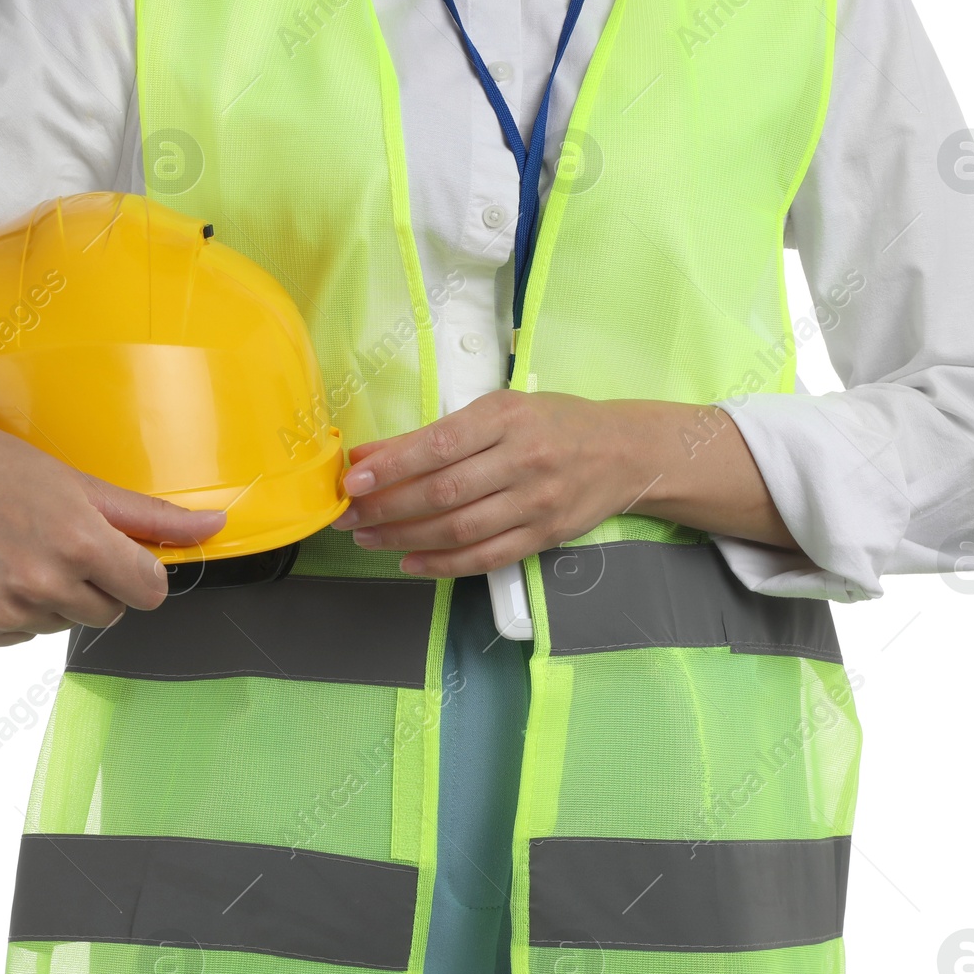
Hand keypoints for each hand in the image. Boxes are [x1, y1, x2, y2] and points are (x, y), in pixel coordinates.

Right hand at [0, 360, 226, 644]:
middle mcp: (43, 582)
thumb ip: (151, 516)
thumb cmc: (0, 466)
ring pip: (63, 624)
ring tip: (18, 549)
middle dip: (95, 583)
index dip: (139, 572)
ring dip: (53, 597)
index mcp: (79, 542)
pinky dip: (15, 612)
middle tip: (57, 540)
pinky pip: (21, 636)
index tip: (120, 555)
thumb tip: (216, 525)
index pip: (149, 592)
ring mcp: (4, 610)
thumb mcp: (81, 483)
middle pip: (109, 612)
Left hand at [330, 390, 644, 577]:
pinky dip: (443, 564)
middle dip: (387, 506)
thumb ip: (441, 433)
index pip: (440, 444)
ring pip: (460, 528)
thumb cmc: (553, 423)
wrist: (625, 452)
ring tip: (368, 537)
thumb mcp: (500, 410)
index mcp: (508, 418)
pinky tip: (409, 561)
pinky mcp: (544, 536)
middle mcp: (523, 460)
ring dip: (405, 537)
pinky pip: (486, 557)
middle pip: (444, 491)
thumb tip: (374, 455)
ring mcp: (536, 502)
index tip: (354, 476)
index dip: (392, 464)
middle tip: (349, 513)